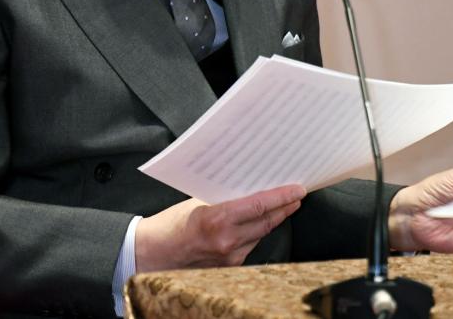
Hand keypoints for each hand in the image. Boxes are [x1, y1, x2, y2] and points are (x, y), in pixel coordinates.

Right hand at [135, 184, 305, 272]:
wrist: (154, 253)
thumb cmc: (171, 223)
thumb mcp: (198, 202)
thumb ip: (224, 198)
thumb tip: (249, 187)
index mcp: (218, 219)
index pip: (260, 205)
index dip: (282, 197)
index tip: (298, 189)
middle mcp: (227, 241)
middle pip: (267, 222)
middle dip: (285, 208)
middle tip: (297, 195)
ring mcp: (229, 257)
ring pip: (261, 234)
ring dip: (274, 219)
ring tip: (285, 206)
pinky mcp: (229, 265)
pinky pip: (251, 244)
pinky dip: (258, 231)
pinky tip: (263, 222)